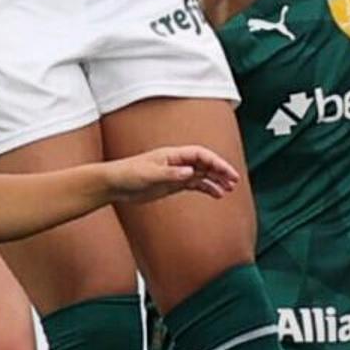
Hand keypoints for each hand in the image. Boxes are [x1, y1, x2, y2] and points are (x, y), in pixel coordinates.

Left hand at [104, 145, 237, 203]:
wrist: (114, 184)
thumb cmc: (128, 174)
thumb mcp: (149, 175)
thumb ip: (170, 174)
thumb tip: (190, 172)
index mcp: (173, 155)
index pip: (201, 155)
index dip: (217, 162)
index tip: (229, 173)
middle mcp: (177, 162)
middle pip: (204, 163)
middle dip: (220, 171)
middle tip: (234, 181)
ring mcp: (176, 172)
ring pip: (202, 174)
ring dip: (216, 180)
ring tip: (228, 189)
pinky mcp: (172, 184)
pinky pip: (194, 184)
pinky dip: (206, 188)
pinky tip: (216, 195)